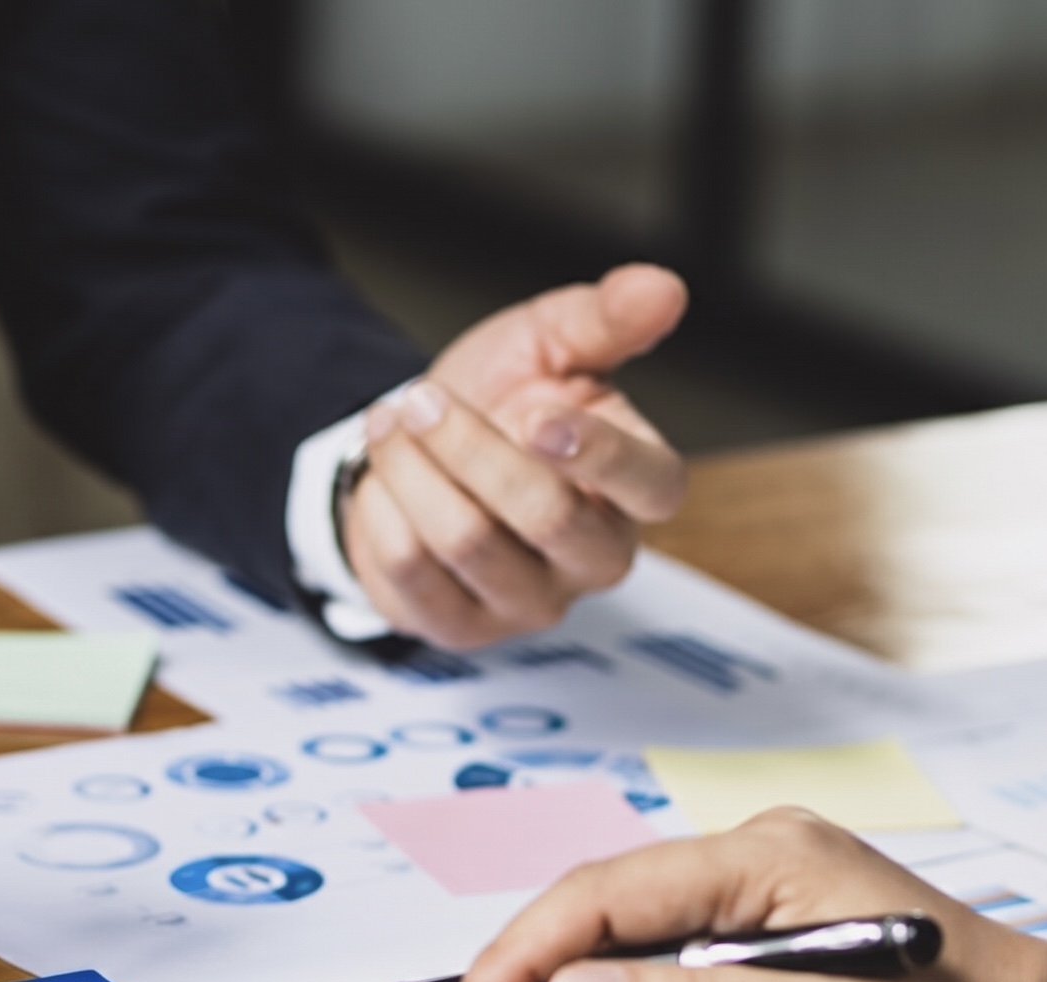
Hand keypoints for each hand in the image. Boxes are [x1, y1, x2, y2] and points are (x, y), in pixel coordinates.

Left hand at [343, 265, 688, 648]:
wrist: (420, 449)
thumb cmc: (501, 402)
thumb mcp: (548, 343)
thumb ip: (605, 318)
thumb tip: (663, 288)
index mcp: (636, 489)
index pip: (653, 488)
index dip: (602, 456)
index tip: (538, 416)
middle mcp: (595, 558)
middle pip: (546, 516)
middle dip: (468, 447)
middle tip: (422, 400)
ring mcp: (530, 604)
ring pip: (469, 542)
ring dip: (413, 470)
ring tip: (391, 424)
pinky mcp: (463, 629)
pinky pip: (411, 573)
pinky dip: (383, 511)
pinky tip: (385, 481)